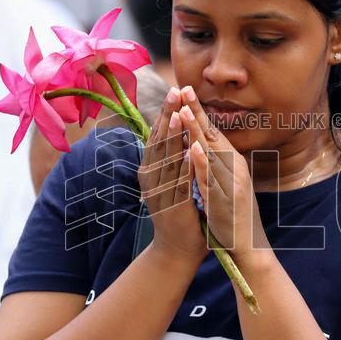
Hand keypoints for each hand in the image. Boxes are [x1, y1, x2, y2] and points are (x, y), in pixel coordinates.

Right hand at [139, 86, 205, 259]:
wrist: (177, 249)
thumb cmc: (179, 212)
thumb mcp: (172, 180)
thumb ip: (171, 158)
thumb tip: (176, 131)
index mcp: (151, 169)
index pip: (158, 135)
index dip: (166, 113)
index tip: (175, 91)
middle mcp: (151, 177)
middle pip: (159, 140)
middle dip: (168, 115)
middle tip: (175, 91)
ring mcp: (160, 191)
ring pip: (166, 157)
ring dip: (173, 134)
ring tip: (180, 112)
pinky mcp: (172, 204)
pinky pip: (178, 179)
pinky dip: (183, 162)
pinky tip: (189, 148)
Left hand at [177, 86, 268, 261]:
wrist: (248, 246)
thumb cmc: (233, 215)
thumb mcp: (225, 182)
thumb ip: (216, 163)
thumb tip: (202, 143)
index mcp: (231, 163)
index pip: (212, 131)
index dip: (198, 111)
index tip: (184, 90)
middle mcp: (233, 168)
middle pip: (212, 135)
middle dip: (197, 111)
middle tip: (183, 88)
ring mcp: (231, 183)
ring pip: (211, 152)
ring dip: (197, 130)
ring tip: (184, 110)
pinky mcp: (226, 200)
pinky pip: (212, 179)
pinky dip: (203, 163)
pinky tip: (194, 149)